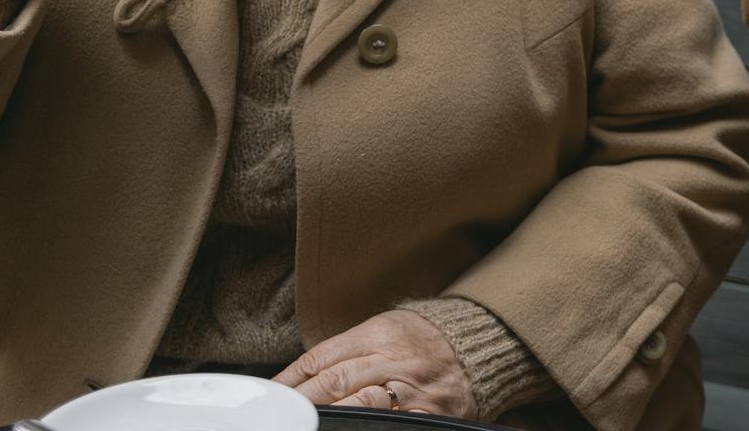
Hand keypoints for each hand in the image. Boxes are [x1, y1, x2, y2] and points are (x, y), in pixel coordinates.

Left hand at [275, 309, 475, 416]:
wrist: (478, 348)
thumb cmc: (423, 339)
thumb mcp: (385, 328)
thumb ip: (346, 350)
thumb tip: (298, 378)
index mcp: (380, 333)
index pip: (321, 358)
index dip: (290, 381)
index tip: (270, 397)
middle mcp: (394, 359)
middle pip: (334, 382)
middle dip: (300, 403)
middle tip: (278, 417)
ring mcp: (412, 388)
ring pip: (359, 405)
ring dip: (326, 419)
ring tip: (304, 426)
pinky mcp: (428, 413)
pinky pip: (391, 424)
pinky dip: (365, 426)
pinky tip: (345, 429)